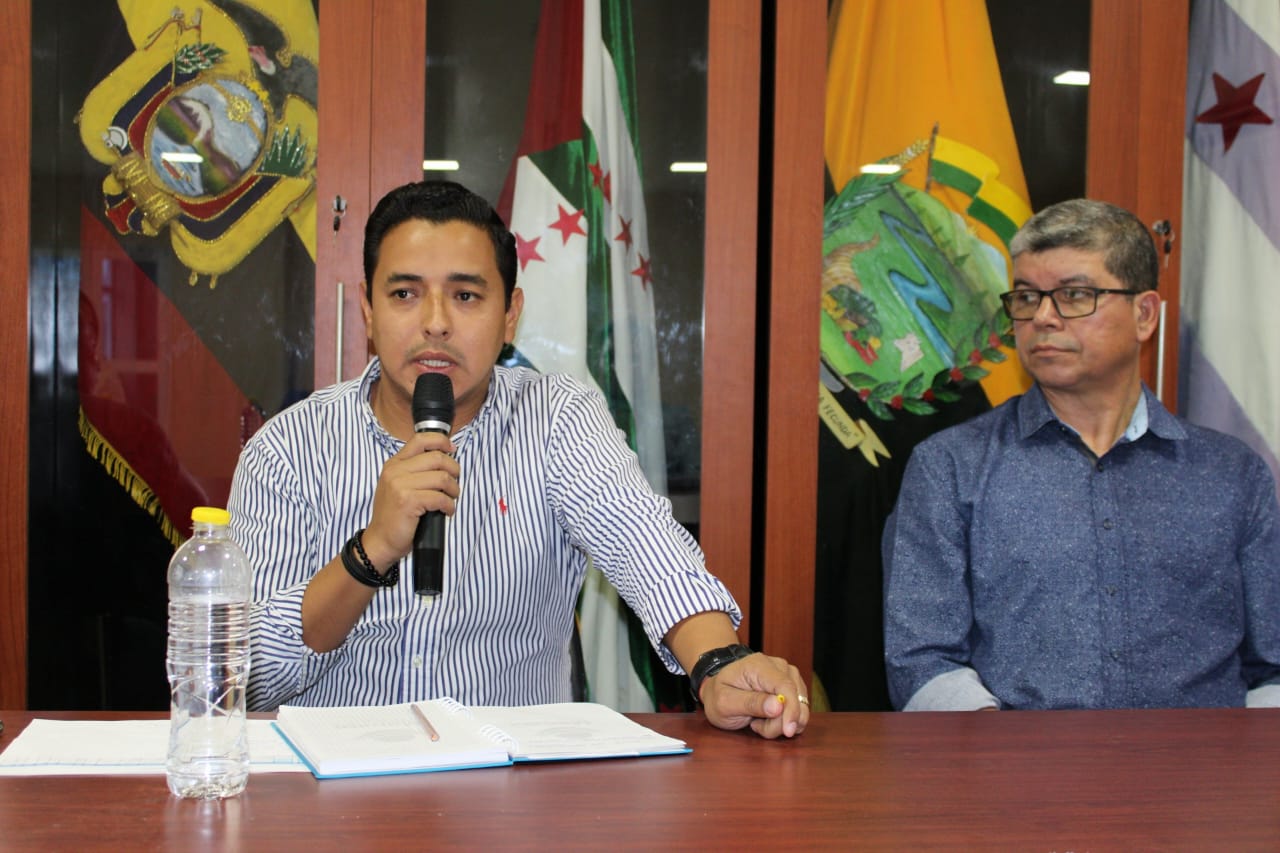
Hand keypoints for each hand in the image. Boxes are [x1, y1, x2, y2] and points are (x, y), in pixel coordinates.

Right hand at [361, 431, 459, 569]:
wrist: (380, 540)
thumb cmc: (394, 515)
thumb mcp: (397, 485)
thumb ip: (414, 470)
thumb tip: (444, 458)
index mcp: (394, 464)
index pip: (420, 439)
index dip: (441, 441)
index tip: (452, 450)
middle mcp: (395, 471)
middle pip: (437, 458)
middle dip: (454, 470)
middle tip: (454, 483)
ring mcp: (400, 485)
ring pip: (442, 477)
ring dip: (453, 489)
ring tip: (451, 498)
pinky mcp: (408, 501)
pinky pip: (440, 497)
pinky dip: (449, 505)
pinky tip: (447, 511)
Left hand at [700, 653, 808, 738]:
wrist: (717, 689)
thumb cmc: (718, 694)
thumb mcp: (725, 703)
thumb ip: (751, 703)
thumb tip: (779, 706)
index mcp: (758, 665)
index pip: (785, 685)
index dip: (791, 709)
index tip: (788, 731)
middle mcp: (778, 666)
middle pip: (795, 698)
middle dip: (780, 722)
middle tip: (756, 727)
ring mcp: (787, 675)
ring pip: (800, 706)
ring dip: (780, 723)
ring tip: (757, 722)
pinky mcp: (792, 686)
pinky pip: (798, 709)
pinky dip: (784, 721)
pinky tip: (766, 720)